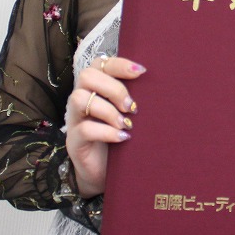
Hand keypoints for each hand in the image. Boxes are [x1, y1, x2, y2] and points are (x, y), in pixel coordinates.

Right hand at [64, 54, 145, 196]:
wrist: (103, 171)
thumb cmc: (119, 135)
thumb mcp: (127, 113)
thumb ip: (134, 97)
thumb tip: (160, 84)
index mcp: (94, 87)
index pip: (100, 63)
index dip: (120, 64)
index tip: (142, 72)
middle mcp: (81, 98)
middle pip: (87, 76)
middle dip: (114, 88)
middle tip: (132, 106)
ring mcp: (75, 119)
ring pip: (80, 98)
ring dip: (108, 110)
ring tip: (126, 124)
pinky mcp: (74, 140)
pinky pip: (85, 129)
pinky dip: (107, 132)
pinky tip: (123, 138)